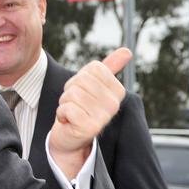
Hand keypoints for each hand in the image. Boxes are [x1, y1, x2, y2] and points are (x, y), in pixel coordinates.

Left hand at [48, 47, 131, 177]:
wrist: (70, 137)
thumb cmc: (80, 107)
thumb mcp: (93, 85)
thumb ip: (109, 67)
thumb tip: (127, 51)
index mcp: (117, 91)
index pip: (94, 68)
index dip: (80, 78)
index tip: (82, 91)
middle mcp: (114, 104)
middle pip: (81, 80)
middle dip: (70, 90)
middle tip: (75, 104)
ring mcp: (104, 117)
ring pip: (72, 94)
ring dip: (65, 103)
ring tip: (72, 112)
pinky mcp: (90, 128)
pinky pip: (67, 108)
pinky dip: (61, 114)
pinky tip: (68, 122)